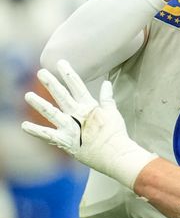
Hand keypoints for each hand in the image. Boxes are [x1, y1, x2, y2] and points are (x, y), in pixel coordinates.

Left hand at [21, 60, 155, 188]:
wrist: (116, 154)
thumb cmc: (116, 134)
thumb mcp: (113, 113)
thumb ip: (107, 98)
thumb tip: (106, 83)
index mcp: (90, 107)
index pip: (78, 86)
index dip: (68, 74)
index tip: (60, 62)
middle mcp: (78, 115)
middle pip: (62, 95)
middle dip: (51, 83)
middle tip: (41, 72)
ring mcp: (70, 128)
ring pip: (51, 113)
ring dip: (39, 103)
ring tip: (27, 95)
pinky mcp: (65, 141)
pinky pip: (47, 135)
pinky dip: (35, 131)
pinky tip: (24, 125)